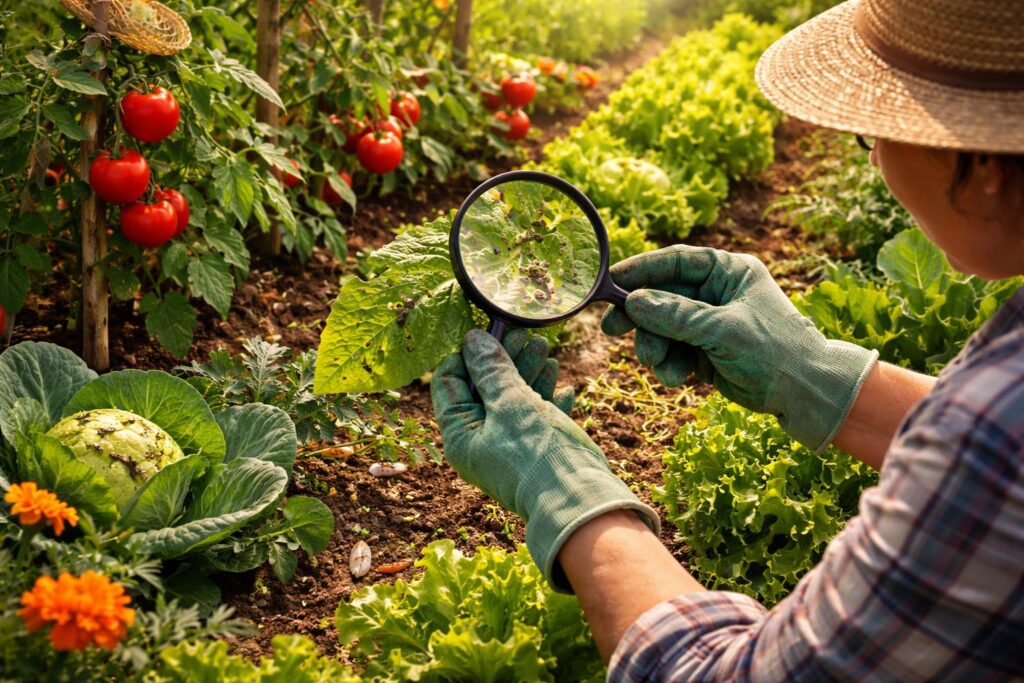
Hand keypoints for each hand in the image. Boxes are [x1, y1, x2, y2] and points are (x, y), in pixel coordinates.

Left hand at [431, 328, 658, 591]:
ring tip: (545, 348)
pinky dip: (548, 400)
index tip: (490, 333)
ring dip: (529, 373)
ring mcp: (509, 448)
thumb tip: (473, 340)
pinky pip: (538, 419)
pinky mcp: (537, 453)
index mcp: (460, 434)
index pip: (449, 383)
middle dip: (505, 359)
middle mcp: (480, 442)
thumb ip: (491, 369)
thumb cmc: (538, 454)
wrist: (580, 500)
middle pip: (484, 388)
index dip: (467, 355)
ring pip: (514, 400)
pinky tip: (565, 387)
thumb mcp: (510, 402)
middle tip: (525, 335)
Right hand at [601, 245, 877, 450]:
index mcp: (729, 272)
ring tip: (656, 363)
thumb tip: (633, 302)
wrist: (806, 394)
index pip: (676, 261)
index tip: (609, 281)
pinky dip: (669, 365)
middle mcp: (716, 293)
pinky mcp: (704, 351)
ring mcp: (709, 323)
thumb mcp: (722, 330)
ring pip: (662, 327)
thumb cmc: (775, 351)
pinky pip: (672, 351)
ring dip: (653, 346)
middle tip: (611, 329)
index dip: (640, 270)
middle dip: (639, 316)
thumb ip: (676, 315)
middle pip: (661, 295)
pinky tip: (678, 377)